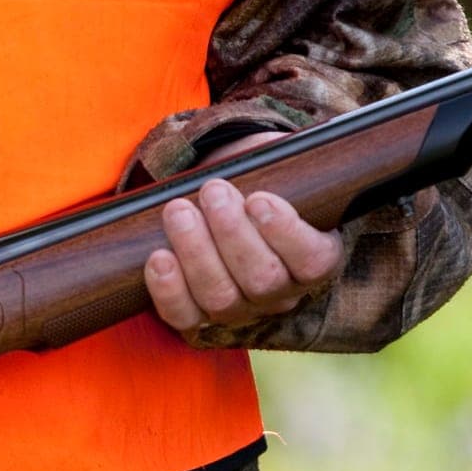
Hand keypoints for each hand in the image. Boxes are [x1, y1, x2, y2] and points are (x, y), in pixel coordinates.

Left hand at [143, 132, 344, 333]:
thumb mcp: (279, 172)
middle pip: (262, 279)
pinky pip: (183, 316)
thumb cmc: (255, 185)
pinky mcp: (198, 318)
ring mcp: (239, 310)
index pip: (312, 260)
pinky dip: (168, 289)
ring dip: (196, 251)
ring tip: (178, 211)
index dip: (285, 232)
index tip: (259, 198)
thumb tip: (269, 152)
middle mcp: (280, 293)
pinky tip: (158, 258)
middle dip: (232, 232)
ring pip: (220, 297)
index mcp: (313, 259)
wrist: (219, 206)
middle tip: (212, 190)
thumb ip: (283, 169)